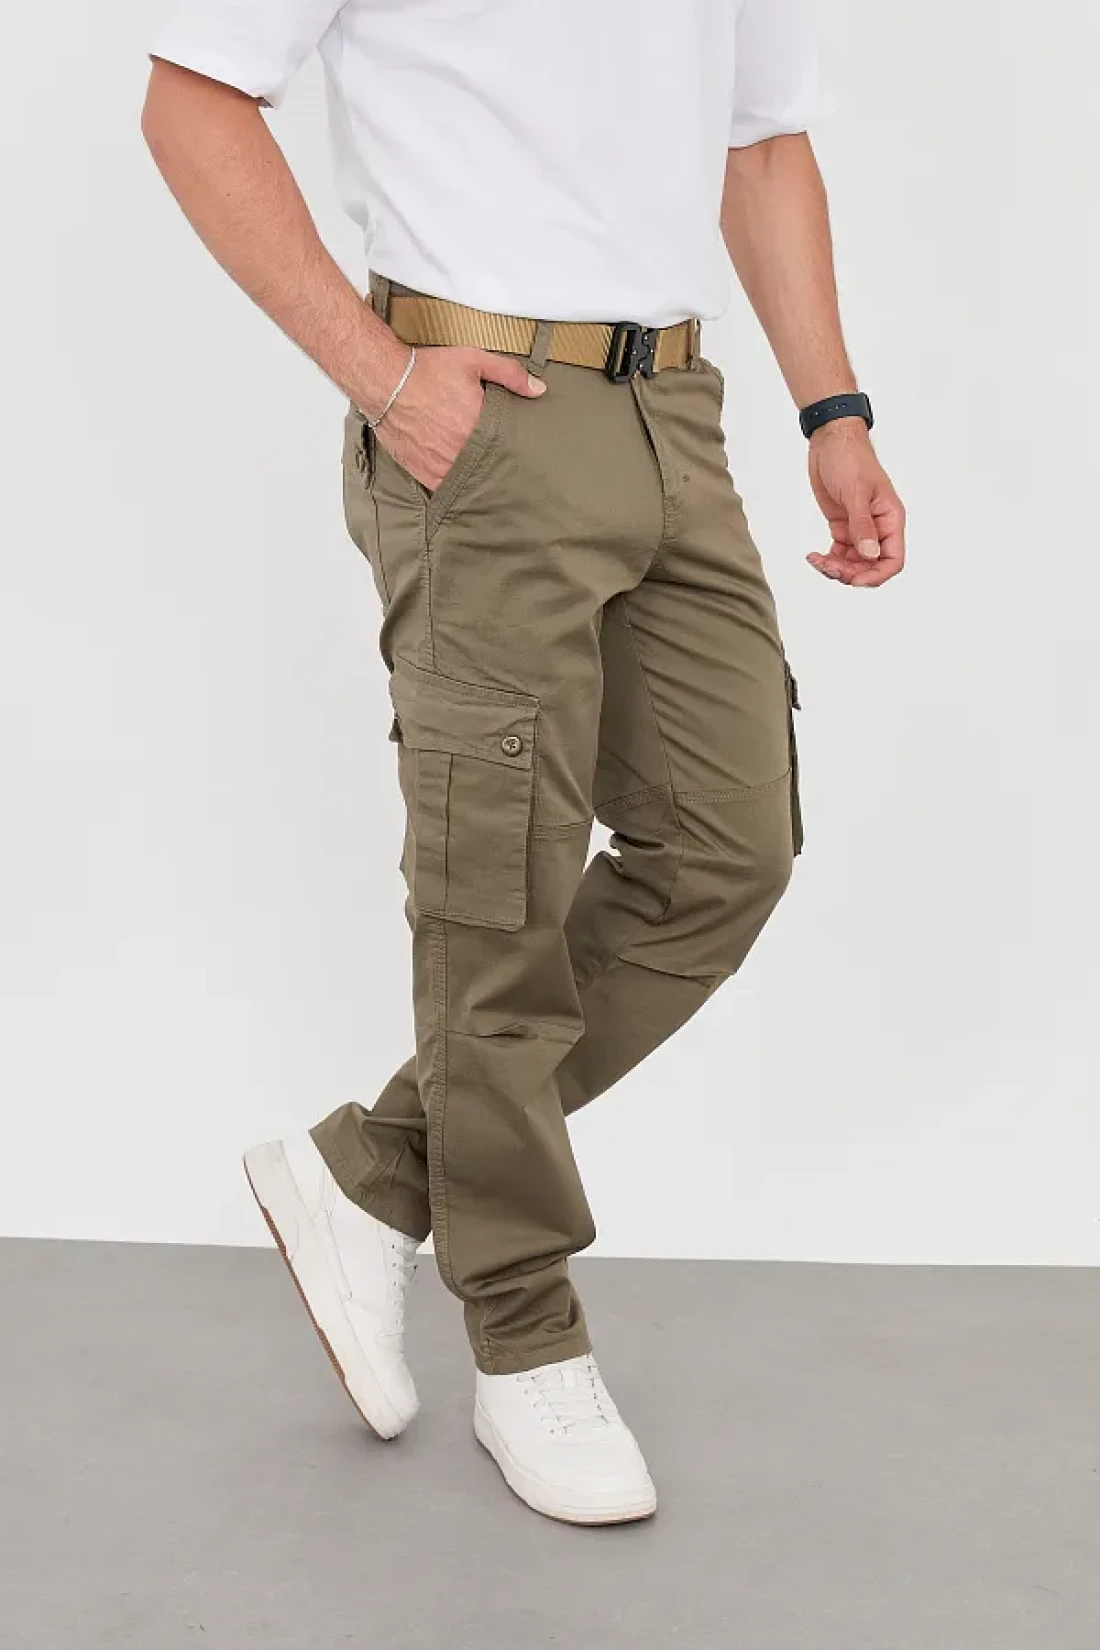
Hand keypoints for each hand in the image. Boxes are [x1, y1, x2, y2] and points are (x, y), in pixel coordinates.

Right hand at [370, 346, 545, 490]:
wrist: (385, 381)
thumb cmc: (426, 370)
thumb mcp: (473, 361)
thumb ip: (509, 374)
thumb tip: (538, 389)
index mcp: (478, 426)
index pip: (507, 448)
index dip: (514, 451)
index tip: (522, 455)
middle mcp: (461, 450)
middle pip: (489, 467)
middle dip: (496, 467)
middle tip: (508, 471)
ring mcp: (442, 465)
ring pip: (469, 482)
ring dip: (476, 479)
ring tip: (487, 480)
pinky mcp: (423, 472)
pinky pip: (445, 489)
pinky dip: (454, 487)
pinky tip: (461, 484)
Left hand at [806, 419, 906, 587]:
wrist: (831, 441)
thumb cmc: (850, 458)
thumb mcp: (856, 491)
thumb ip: (862, 524)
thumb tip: (869, 554)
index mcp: (890, 519)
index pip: (893, 559)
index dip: (876, 575)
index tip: (853, 580)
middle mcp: (878, 527)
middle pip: (871, 566)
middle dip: (850, 573)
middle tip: (828, 566)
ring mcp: (859, 528)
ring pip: (853, 564)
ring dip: (835, 569)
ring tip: (817, 560)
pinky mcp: (842, 526)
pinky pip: (839, 554)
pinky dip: (827, 560)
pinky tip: (813, 556)